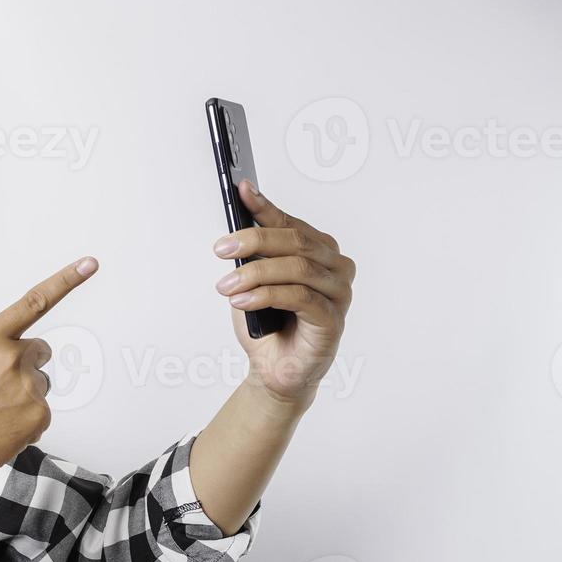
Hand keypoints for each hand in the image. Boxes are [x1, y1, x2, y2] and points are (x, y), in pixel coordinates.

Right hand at [0, 256, 98, 487]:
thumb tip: (10, 348)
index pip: (33, 303)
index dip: (64, 281)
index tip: (89, 264)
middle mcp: (11, 358)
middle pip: (39, 351)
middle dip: (25, 366)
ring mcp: (27, 386)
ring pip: (40, 383)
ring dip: (23, 395)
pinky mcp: (39, 414)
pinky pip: (41, 410)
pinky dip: (26, 420)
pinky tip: (2, 427)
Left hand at [213, 179, 355, 408]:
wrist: (276, 370)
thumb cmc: (268, 323)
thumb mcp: (254, 282)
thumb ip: (253, 257)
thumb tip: (237, 232)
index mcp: (320, 251)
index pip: (290, 223)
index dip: (265, 207)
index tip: (240, 190)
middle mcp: (336, 267)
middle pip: (296, 242)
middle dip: (254, 240)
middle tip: (222, 249)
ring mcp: (339, 294)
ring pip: (298, 268)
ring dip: (255, 273)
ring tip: (225, 286)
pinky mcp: (333, 320)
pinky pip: (300, 298)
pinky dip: (266, 295)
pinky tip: (242, 300)